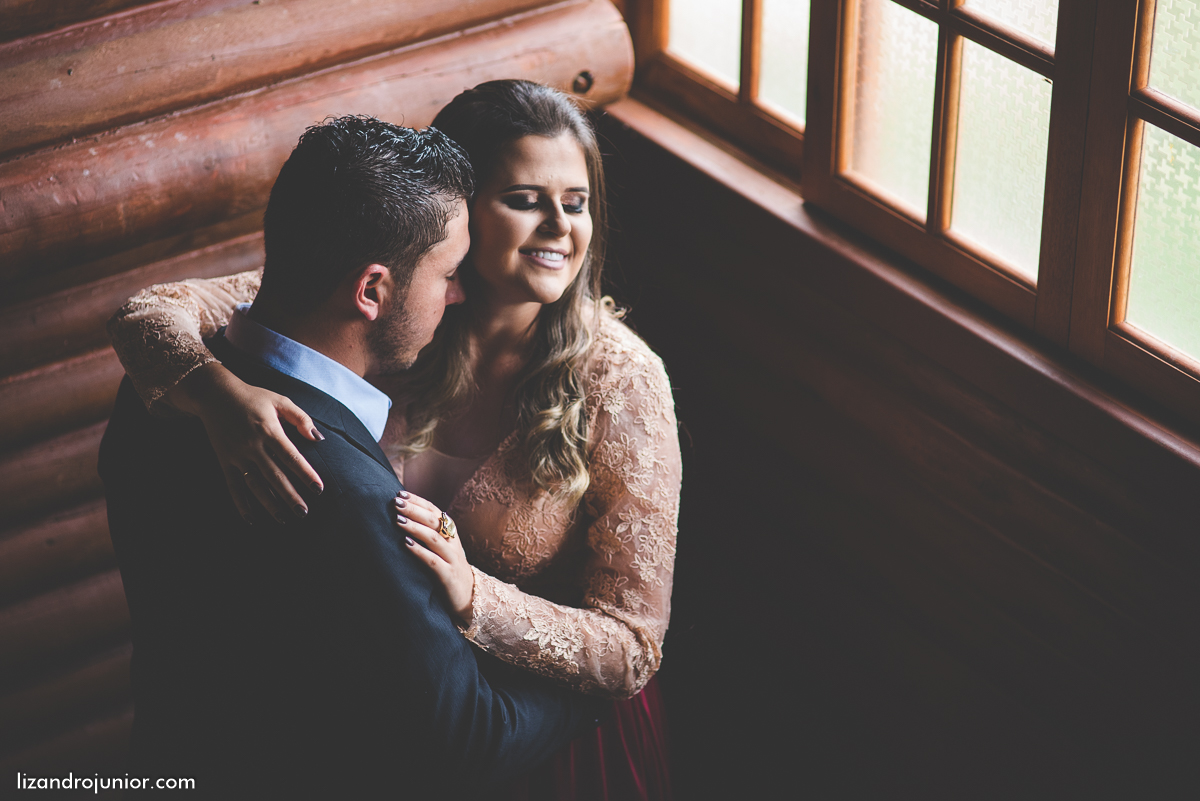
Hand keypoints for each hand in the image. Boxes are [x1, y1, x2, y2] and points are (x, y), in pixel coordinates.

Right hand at [167, 362, 324, 523]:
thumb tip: (317, 439)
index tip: (318, 489)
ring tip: (284, 519)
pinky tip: (252, 519)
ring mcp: (237, 455)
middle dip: (290, 496)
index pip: (291, 457)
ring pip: (255, 485)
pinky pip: (233, 486)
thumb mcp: (280, 400)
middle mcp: (253, 445)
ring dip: (270, 504)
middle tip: (303, 512)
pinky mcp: (224, 461)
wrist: (215, 394)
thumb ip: (300, 418)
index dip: (306, 474)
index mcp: (269, 430)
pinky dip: (241, 504)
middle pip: (275, 476)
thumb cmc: (253, 397)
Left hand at [393, 491, 473, 623]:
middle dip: (414, 510)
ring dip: (415, 528)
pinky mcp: (448, 576)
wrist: (470, 597)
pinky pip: (433, 561)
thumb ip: (428, 534)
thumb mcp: (442, 549)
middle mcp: (453, 543)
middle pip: (434, 521)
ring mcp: (452, 559)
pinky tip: (406, 544)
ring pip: (434, 538)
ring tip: (398, 520)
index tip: (401, 494)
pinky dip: (419, 551)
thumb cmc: (448, 570)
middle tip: (396, 502)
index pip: (435, 511)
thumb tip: (403, 517)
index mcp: (451, 534)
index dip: (418, 501)